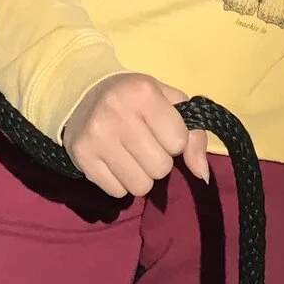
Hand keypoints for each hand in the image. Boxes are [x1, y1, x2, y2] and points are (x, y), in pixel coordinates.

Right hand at [62, 72, 208, 197]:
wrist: (84, 94)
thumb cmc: (135, 99)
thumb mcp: (168, 102)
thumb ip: (193, 134)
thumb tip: (201, 174)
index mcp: (143, 91)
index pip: (179, 142)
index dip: (175, 141)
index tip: (161, 130)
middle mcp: (117, 112)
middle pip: (161, 168)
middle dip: (158, 160)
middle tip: (145, 144)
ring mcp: (96, 136)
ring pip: (140, 186)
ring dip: (141, 175)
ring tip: (129, 154)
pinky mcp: (82, 157)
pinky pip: (117, 192)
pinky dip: (119, 182)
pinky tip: (113, 161)